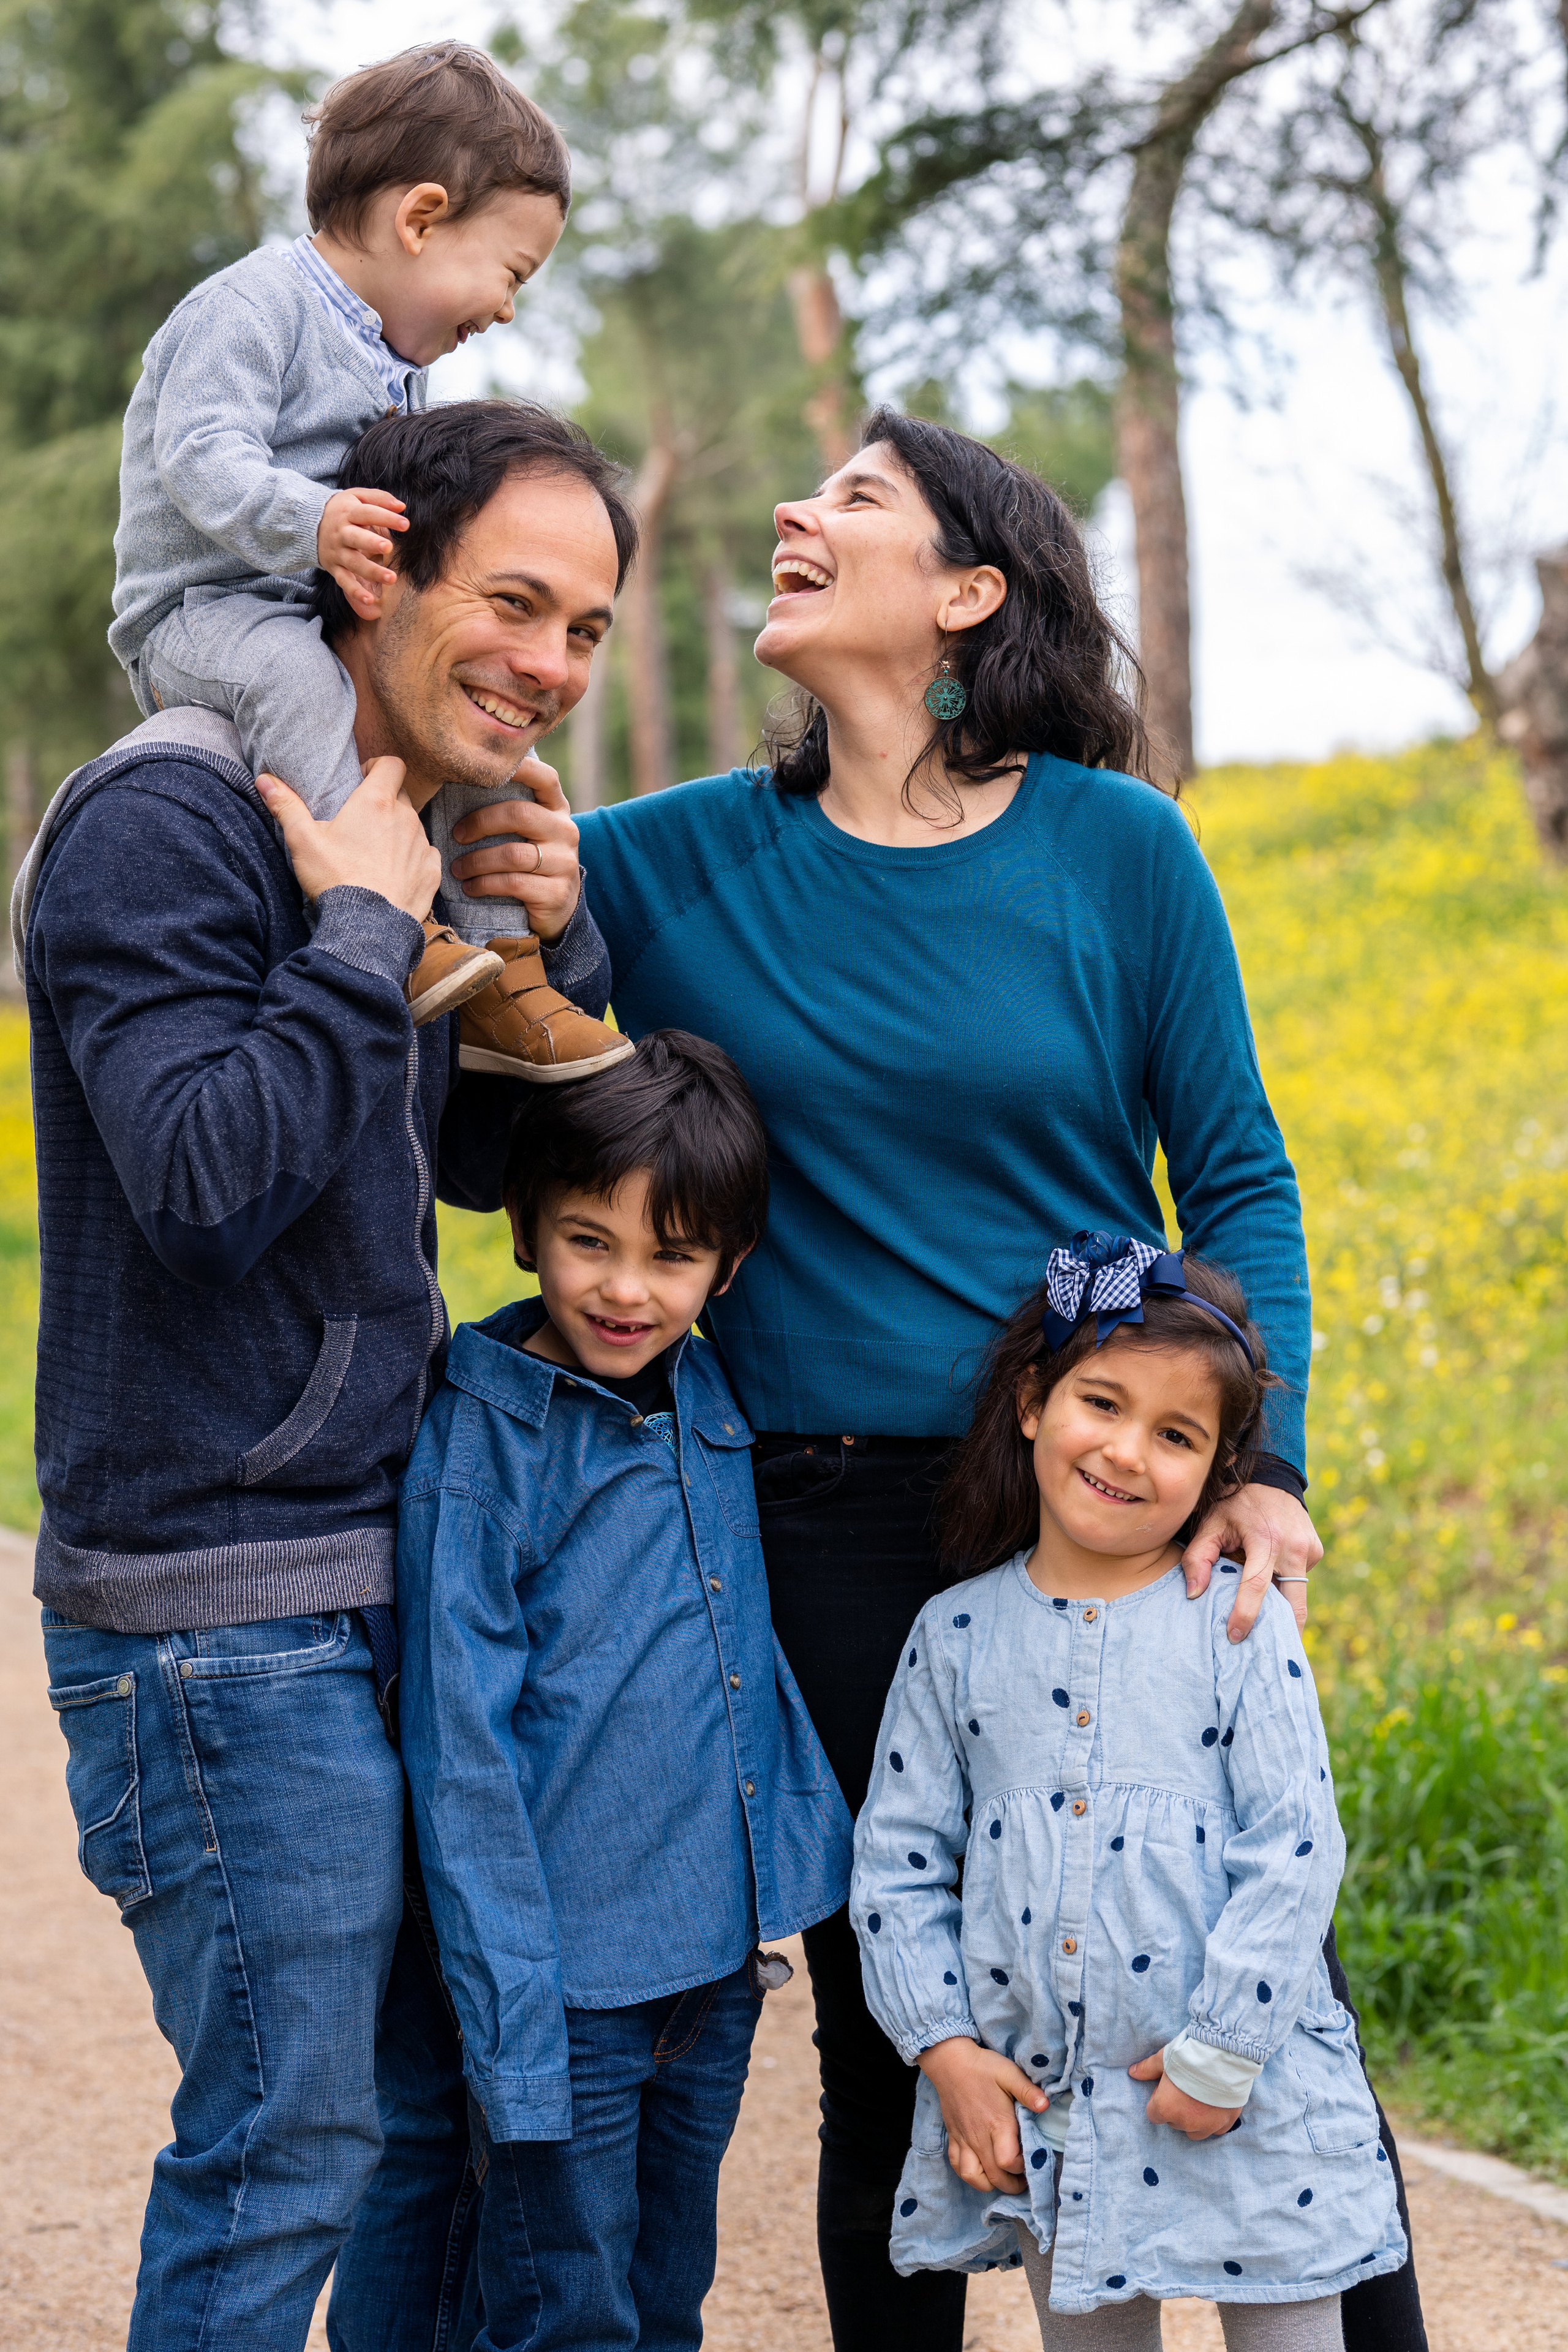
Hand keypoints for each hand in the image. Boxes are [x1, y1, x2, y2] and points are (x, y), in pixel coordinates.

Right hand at [256, 758, 439, 922]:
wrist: (367, 927)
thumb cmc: (334, 880)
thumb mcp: (303, 841)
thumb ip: (286, 806)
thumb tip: (265, 780)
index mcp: (376, 802)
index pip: (391, 764)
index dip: (378, 766)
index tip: (362, 779)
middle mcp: (406, 818)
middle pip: (401, 795)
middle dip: (385, 800)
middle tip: (363, 820)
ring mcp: (422, 845)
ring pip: (414, 826)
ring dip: (399, 831)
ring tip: (375, 852)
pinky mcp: (431, 871)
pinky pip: (426, 855)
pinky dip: (413, 858)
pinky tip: (394, 873)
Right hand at [317, 487, 407, 619]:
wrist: (308, 523)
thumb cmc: (342, 509)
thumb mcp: (356, 496)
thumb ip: (379, 498)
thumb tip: (401, 506)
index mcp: (348, 513)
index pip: (368, 513)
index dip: (386, 518)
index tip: (406, 524)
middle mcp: (341, 533)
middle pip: (356, 538)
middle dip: (372, 543)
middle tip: (389, 547)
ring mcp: (337, 552)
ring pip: (353, 563)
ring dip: (371, 571)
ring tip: (392, 578)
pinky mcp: (333, 567)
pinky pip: (343, 581)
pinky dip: (355, 592)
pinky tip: (369, 600)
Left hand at [449, 758, 582, 941]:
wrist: (557, 908)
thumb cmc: (528, 860)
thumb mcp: (527, 831)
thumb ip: (508, 808)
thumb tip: (461, 780)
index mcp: (557, 809)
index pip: (544, 778)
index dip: (518, 768)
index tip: (482, 769)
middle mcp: (565, 831)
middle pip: (520, 814)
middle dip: (481, 823)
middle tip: (456, 835)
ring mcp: (564, 862)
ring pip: (513, 854)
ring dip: (477, 861)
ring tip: (457, 869)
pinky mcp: (556, 892)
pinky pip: (513, 883)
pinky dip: (485, 884)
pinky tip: (470, 887)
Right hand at [918, 2036, 1048, 2194]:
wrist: (950, 2061)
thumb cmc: (983, 2067)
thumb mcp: (1009, 2073)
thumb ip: (1028, 2091)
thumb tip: (1046, 2106)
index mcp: (997, 2124)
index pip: (1009, 2163)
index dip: (1023, 2167)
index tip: (1032, 2159)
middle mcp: (979, 2138)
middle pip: (996, 2178)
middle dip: (1013, 2185)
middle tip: (1025, 2180)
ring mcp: (964, 2140)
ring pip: (974, 2178)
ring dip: (990, 2184)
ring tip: (1003, 2178)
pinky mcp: (953, 2138)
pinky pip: (958, 2167)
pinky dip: (970, 2176)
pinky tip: (981, 2170)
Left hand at [1129, 2049, 1241, 2140]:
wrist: (1223, 2055)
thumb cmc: (1189, 2055)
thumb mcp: (1163, 2059)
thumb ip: (1147, 2069)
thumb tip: (1132, 2073)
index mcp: (1165, 2108)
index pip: (1153, 2114)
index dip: (1158, 2100)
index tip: (1167, 2088)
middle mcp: (1185, 2122)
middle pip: (1174, 2122)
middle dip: (1176, 2109)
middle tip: (1184, 2088)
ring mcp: (1207, 2125)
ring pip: (1194, 2132)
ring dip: (1193, 2120)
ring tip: (1198, 2099)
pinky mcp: (1225, 2123)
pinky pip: (1215, 2130)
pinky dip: (1213, 2121)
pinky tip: (1214, 2105)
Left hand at [1183, 1482, 1321, 1638]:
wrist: (1271, 1476)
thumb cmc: (1234, 1501)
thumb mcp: (1211, 1521)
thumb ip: (1198, 1557)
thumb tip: (1194, 1595)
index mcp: (1266, 1539)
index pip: (1257, 1586)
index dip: (1246, 1615)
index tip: (1234, 1637)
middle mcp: (1293, 1547)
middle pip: (1294, 1605)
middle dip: (1283, 1634)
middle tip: (1267, 1658)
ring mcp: (1310, 1550)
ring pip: (1298, 1595)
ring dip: (1283, 1612)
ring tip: (1266, 1633)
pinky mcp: (1316, 1551)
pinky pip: (1299, 1579)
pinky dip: (1285, 1588)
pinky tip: (1270, 1582)